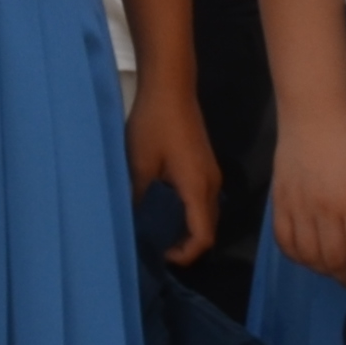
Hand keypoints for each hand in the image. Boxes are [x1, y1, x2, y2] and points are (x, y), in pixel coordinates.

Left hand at [126, 75, 219, 265]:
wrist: (170, 88)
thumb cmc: (153, 125)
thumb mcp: (139, 165)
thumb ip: (139, 198)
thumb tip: (133, 224)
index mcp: (197, 188)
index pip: (203, 236)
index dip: (185, 254)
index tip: (161, 256)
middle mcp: (211, 184)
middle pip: (208, 229)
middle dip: (185, 245)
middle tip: (155, 248)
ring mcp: (211, 174)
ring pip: (205, 214)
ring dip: (186, 228)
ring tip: (156, 231)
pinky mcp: (204, 165)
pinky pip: (201, 200)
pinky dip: (187, 212)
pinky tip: (163, 209)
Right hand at [268, 102, 345, 285]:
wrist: (314, 115)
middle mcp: (324, 210)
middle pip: (334, 261)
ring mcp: (298, 208)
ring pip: (308, 257)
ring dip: (323, 270)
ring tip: (334, 268)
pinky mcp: (279, 203)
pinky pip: (284, 243)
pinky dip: (297, 256)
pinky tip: (308, 255)